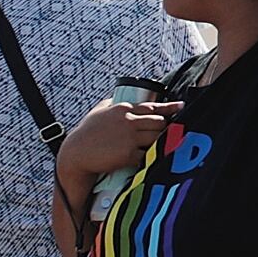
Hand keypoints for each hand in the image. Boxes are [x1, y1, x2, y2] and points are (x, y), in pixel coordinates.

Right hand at [58, 93, 179, 178]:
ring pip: (156, 137)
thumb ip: (109, 104)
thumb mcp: (98, 111)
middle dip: (165, 128)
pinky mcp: (127, 154)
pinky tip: (155, 158)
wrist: (76, 153)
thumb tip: (115, 98)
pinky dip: (152, 156)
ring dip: (161, 141)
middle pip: (158, 123)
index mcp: (123, 109)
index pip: (151, 107)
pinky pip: (147, 155)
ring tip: (166, 144)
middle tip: (169, 132)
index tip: (181, 106)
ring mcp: (129, 138)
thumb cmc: (86, 132)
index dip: (168, 108)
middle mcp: (128, 121)